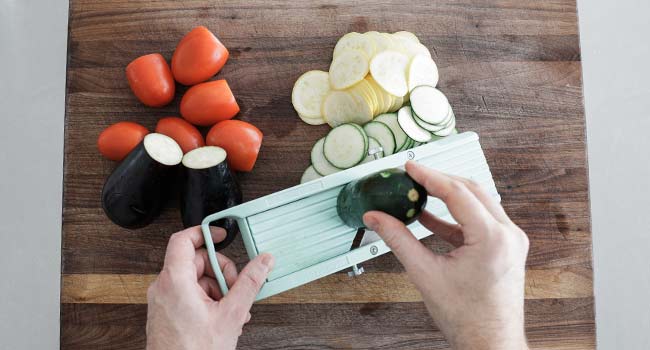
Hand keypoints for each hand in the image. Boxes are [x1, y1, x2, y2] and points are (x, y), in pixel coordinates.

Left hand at [146, 226, 273, 349]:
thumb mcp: (231, 314)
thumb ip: (249, 283)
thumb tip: (263, 261)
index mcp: (175, 281)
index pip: (183, 239)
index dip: (204, 232)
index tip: (221, 235)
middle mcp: (163, 287)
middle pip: (195, 261)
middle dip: (220, 272)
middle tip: (235, 289)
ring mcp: (163, 301)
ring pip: (194, 279)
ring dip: (217, 289)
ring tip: (231, 311)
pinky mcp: (166, 313)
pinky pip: (188, 294)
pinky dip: (207, 300)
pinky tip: (222, 317)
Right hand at [363, 161, 529, 349]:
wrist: (490, 344)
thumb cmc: (468, 318)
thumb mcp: (425, 274)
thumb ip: (398, 240)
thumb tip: (377, 219)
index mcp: (492, 238)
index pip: (457, 192)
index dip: (429, 176)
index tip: (410, 168)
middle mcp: (508, 235)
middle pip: (470, 191)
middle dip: (439, 180)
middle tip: (413, 175)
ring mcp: (510, 241)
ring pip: (477, 202)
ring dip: (448, 197)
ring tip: (419, 192)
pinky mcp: (506, 248)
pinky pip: (479, 221)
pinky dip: (455, 217)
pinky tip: (431, 217)